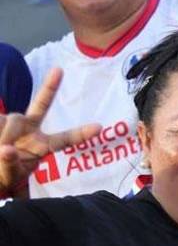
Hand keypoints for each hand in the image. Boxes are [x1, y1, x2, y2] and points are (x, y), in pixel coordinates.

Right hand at [0, 69, 99, 197]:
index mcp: (43, 145)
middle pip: (41, 105)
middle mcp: (30, 128)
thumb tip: (6, 150)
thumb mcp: (10, 175)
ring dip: (4, 137)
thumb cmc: (5, 173)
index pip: (64, 140)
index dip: (80, 134)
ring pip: (10, 122)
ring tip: (1, 151)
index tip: (99, 127)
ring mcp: (14, 122)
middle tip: (59, 70)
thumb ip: (10, 164)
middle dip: (50, 87)